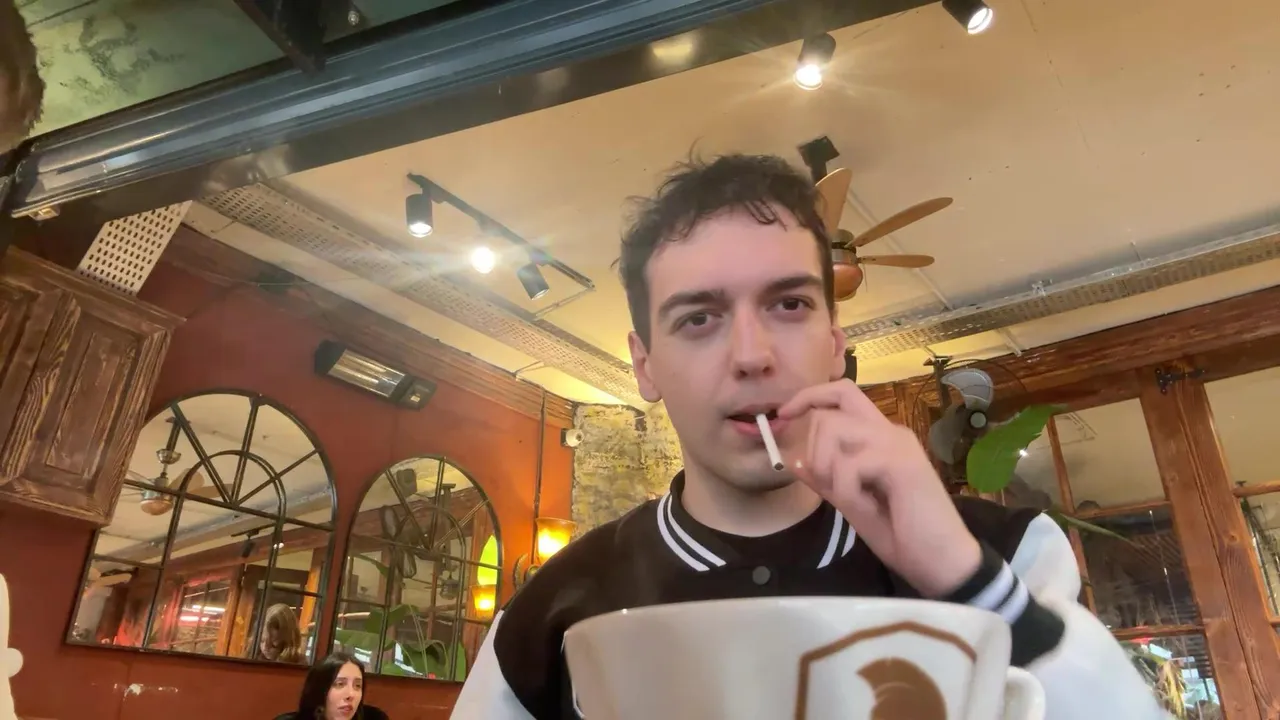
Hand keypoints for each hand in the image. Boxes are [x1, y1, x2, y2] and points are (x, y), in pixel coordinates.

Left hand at [777, 379, 980, 597]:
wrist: (942, 562)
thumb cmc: (902, 535)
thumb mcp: (852, 504)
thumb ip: (826, 480)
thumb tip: (794, 460)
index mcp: (880, 437)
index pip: (843, 394)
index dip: (810, 396)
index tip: (784, 414)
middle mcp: (890, 431)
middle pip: (831, 410)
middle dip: (813, 448)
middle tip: (827, 482)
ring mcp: (897, 443)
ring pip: (833, 428)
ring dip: (827, 468)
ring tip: (850, 498)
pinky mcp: (901, 462)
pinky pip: (848, 464)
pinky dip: (844, 490)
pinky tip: (865, 507)